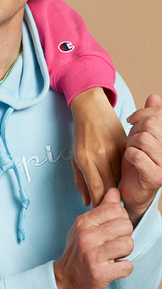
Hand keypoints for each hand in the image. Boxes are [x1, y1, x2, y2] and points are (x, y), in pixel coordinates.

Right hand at [53, 187, 133, 288]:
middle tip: (114, 244)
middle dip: (125, 235)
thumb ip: (102, 209)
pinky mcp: (99, 273)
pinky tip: (112, 268)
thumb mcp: (85, 227)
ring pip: (129, 244)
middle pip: (126, 225)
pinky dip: (123, 268)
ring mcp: (92, 255)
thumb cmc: (78, 252)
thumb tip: (115, 191)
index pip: (115, 209)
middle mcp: (86, 236)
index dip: (121, 218)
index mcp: (83, 222)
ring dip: (125, 253)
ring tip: (113, 256)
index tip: (114, 228)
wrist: (65, 280)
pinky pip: (127, 266)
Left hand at [70, 87, 126, 206]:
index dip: (98, 204)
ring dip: (115, 190)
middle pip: (109, 186)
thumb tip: (86, 202)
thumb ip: (81, 181)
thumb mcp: (75, 157)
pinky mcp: (124, 146)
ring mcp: (114, 150)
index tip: (99, 214)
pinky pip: (125, 167)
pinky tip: (119, 183)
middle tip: (107, 213)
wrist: (91, 109)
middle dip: (107, 201)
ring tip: (112, 201)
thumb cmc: (81, 135)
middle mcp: (100, 155)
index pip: (96, 188)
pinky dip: (122, 177)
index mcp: (85, 158)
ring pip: (118, 177)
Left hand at [120, 94, 161, 226]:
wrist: (132, 192)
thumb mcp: (141, 136)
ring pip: (143, 139)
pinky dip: (129, 155)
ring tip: (130, 151)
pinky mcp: (156, 177)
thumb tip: (154, 97)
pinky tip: (130, 160)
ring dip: (131, 143)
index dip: (142, 113)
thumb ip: (150, 117)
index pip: (159, 115)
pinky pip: (137, 155)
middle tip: (131, 141)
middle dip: (135, 130)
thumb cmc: (136, 162)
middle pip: (151, 125)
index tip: (131, 120)